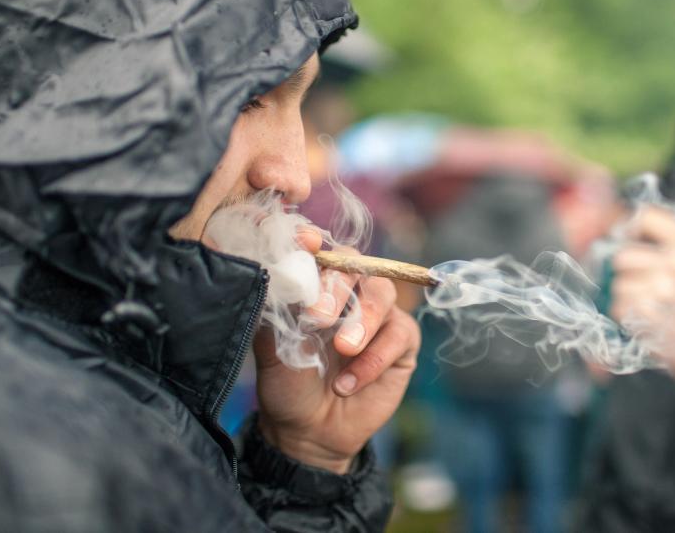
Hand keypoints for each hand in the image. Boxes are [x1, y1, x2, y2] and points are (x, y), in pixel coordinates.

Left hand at [254, 235, 420, 473]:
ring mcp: (379, 315)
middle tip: (318, 318)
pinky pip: (397, 336)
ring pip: (382, 294)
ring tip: (344, 350)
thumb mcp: (272, 345)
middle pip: (355, 266)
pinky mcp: (401, 343)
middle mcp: (350, 292)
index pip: (321, 251)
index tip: (306, 243)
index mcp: (317, 284)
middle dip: (338, 287)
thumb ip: (277, 306)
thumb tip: (276, 270)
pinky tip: (347, 384)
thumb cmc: (288, 382)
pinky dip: (372, 360)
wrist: (307, 431)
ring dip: (363, 321)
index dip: (314, 243)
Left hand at [610, 194, 674, 386]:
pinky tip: (645, 318)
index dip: (632, 227)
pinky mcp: (648, 318)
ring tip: (649, 303)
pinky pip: (618, 306)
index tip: (632, 238)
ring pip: (619, 284)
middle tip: (646, 282)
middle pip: (623, 256)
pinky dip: (627, 314)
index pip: (645, 218)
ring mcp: (662, 293)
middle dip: (629, 271)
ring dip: (628, 295)